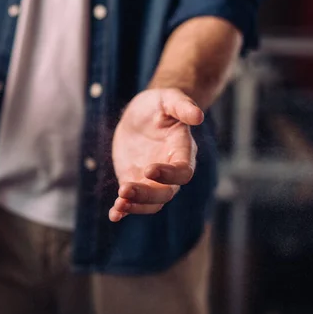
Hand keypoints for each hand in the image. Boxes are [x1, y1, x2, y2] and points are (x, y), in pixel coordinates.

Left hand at [109, 89, 203, 221]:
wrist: (141, 114)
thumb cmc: (158, 104)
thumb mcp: (168, 98)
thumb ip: (182, 106)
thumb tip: (198, 116)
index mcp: (183, 151)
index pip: (183, 171)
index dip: (169, 174)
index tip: (149, 169)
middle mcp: (170, 171)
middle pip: (165, 193)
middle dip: (146, 194)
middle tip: (125, 190)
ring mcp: (152, 180)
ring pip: (151, 202)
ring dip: (136, 206)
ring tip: (118, 205)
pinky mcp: (135, 181)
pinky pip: (132, 201)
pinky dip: (124, 210)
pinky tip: (114, 215)